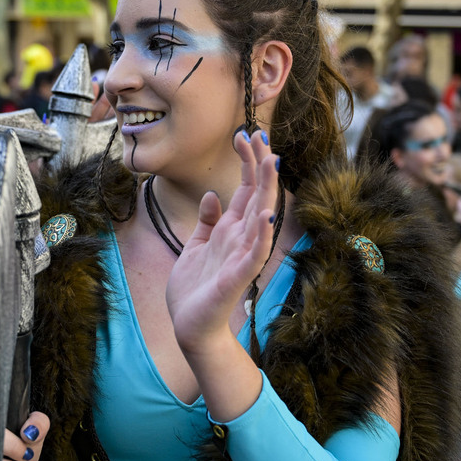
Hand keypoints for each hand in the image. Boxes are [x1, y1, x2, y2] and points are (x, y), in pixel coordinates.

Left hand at [166, 130, 279, 353]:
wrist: (190, 326)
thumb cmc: (195, 289)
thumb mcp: (196, 246)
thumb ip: (207, 222)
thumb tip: (211, 195)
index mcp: (231, 229)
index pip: (245, 189)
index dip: (247, 162)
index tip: (243, 135)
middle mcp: (241, 238)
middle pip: (256, 195)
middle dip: (258, 165)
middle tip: (257, 134)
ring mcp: (242, 256)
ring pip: (259, 217)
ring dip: (265, 190)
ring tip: (269, 162)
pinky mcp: (237, 277)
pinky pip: (253, 253)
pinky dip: (260, 235)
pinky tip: (264, 215)